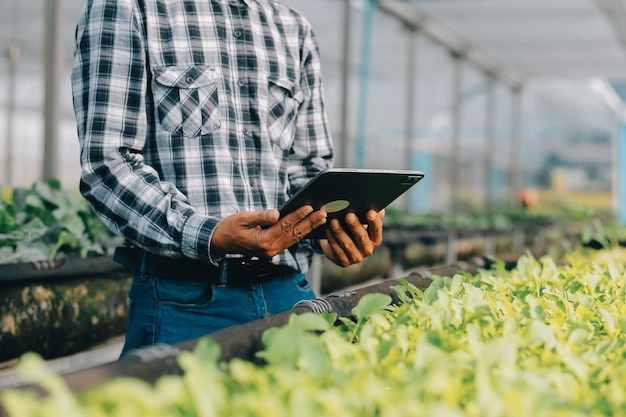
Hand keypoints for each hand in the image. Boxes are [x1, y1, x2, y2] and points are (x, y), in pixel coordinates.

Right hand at [210, 206, 327, 258]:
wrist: (220, 242)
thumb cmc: (230, 227)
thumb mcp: (243, 218)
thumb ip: (261, 216)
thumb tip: (276, 213)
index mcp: (263, 241)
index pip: (284, 226)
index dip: (297, 215)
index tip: (309, 207)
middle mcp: (270, 249)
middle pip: (294, 234)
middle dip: (309, 223)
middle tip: (323, 213)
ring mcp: (272, 251)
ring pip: (294, 238)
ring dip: (308, 228)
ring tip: (321, 218)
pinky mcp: (273, 250)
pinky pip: (290, 241)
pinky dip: (300, 232)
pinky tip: (309, 225)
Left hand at [318, 209, 384, 266]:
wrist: (340, 244)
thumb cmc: (353, 229)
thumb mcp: (363, 221)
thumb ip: (372, 215)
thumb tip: (380, 210)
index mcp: (375, 239)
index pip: (377, 229)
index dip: (374, 221)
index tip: (370, 212)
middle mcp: (368, 250)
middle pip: (362, 237)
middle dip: (355, 226)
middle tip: (348, 215)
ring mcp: (356, 257)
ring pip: (348, 244)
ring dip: (340, 232)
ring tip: (334, 222)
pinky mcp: (344, 262)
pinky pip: (338, 251)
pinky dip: (333, 241)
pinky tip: (328, 232)